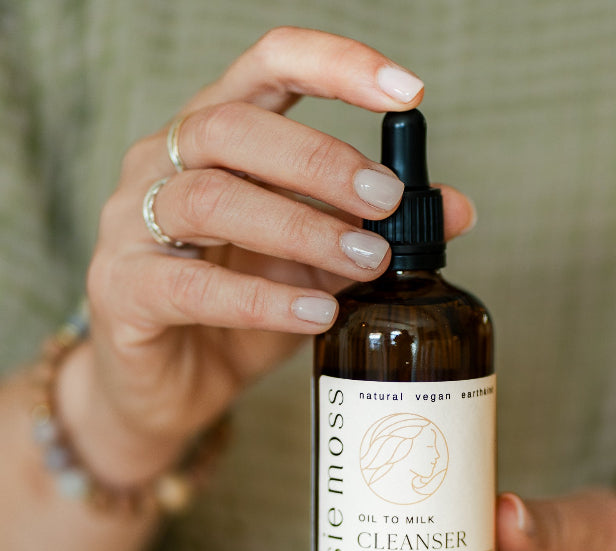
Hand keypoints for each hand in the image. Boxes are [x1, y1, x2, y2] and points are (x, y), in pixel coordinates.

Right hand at [64, 27, 474, 482]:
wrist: (174, 384)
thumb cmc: (240, 313)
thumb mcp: (316, 265)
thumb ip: (370, 231)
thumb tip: (456, 211)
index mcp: (215, 139)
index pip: (268, 68)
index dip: (335, 65)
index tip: (409, 92)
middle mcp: (164, 164)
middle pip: (234, 127)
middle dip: (321, 161)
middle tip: (386, 203)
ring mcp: (133, 224)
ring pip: (210, 197)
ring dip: (301, 226)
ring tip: (365, 261)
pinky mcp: (123, 290)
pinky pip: (190, 287)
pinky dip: (263, 299)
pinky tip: (318, 313)